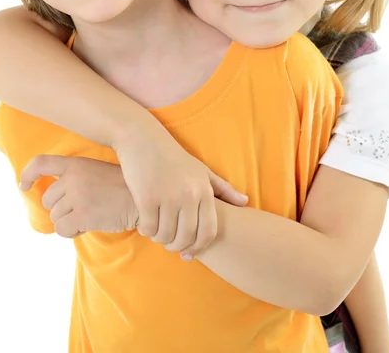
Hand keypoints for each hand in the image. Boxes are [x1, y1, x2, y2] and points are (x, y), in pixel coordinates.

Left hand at [19, 155, 137, 237]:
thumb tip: (52, 198)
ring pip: (54, 217)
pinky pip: (62, 230)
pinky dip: (72, 232)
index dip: (27, 175)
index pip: (41, 163)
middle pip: (48, 200)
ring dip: (68, 222)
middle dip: (61, 209)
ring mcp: (77, 195)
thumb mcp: (96, 172)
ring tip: (89, 216)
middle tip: (82, 210)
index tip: (24, 186)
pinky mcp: (83, 214)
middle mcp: (73, 177)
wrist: (144, 199)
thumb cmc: (121, 188)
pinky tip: (87, 226)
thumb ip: (75, 178)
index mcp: (75, 164)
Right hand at [115, 125, 247, 257]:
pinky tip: (144, 223)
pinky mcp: (146, 197)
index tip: (189, 251)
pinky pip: (148, 227)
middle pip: (186, 237)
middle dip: (177, 246)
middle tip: (169, 243)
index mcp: (204, 190)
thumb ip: (223, 188)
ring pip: (165, 235)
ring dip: (160, 238)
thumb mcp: (201, 170)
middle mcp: (188, 195)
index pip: (208, 232)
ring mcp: (167, 197)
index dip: (199, 247)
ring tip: (156, 232)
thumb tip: (245, 202)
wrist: (143, 138)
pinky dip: (146, 230)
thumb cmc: (173, 156)